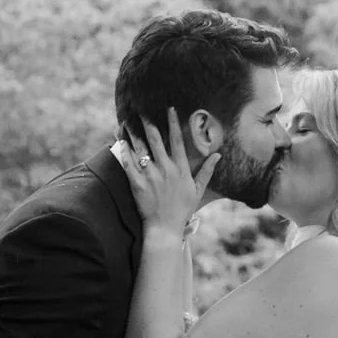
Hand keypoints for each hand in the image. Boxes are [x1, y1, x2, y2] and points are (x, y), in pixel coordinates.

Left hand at [119, 108, 219, 239]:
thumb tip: (218, 154)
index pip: (177, 140)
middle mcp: (165, 170)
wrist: (165, 228)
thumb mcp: (198, 190)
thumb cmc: (182, 210)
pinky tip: (120, 140)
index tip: (169, 109)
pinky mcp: (137, 184)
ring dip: (133, 133)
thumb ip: (207, 171)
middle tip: (142, 110)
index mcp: (181, 169)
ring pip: (140, 149)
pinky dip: (124, 151)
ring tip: (127, 121)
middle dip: (149, 123)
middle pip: (156, 140)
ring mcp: (150, 176)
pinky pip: (129, 163)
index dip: (173, 123)